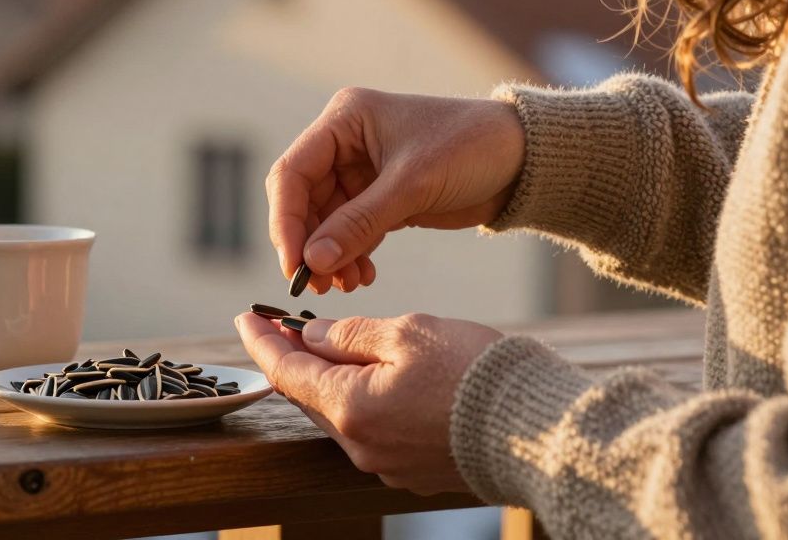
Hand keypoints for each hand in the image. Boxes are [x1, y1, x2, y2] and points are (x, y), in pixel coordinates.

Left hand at [234, 311, 502, 494]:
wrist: (541, 430)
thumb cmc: (476, 373)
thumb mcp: (407, 333)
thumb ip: (350, 334)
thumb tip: (311, 335)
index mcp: (349, 408)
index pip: (285, 372)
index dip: (261, 341)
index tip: (245, 316)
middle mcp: (359, 445)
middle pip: (308, 396)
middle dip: (290, 358)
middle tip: (278, 325)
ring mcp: (386, 464)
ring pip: (338, 413)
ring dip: (324, 379)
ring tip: (318, 344)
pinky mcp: (413, 470)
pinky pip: (370, 429)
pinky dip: (358, 398)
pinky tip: (365, 375)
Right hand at [266, 88, 524, 292]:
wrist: (526, 160)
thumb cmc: (471, 148)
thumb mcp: (413, 185)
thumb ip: (358, 223)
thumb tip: (310, 262)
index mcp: (344, 120)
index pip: (292, 173)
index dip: (286, 221)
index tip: (292, 264)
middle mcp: (344, 143)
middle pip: (303, 201)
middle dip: (307, 245)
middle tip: (313, 285)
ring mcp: (360, 173)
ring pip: (324, 222)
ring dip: (329, 257)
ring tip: (344, 286)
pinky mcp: (380, 198)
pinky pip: (349, 233)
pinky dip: (350, 257)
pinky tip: (361, 277)